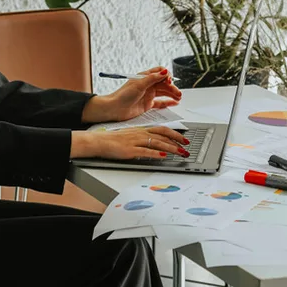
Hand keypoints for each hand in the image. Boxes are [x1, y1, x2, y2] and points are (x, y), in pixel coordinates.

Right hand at [71, 125, 189, 161]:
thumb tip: (154, 146)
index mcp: (141, 130)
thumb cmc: (112, 140)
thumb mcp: (130, 136)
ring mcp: (135, 142)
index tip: (183, 138)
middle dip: (177, 141)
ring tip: (181, 153)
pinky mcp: (130, 150)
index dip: (174, 133)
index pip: (161, 130)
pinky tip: (163, 156)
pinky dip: (156, 154)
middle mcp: (140, 134)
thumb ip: (142, 140)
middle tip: (187, 146)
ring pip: (157, 143)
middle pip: (162, 136)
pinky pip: (145, 152)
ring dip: (171, 148)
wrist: (99, 141)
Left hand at [81, 67, 180, 124]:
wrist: (115, 109)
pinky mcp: (148, 104)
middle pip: (163, 83)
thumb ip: (152, 78)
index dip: (166, 75)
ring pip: (163, 92)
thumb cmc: (123, 95)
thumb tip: (164, 72)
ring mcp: (148, 94)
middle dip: (171, 87)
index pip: (159, 72)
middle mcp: (147, 85)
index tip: (169, 81)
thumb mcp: (139, 84)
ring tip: (179, 97)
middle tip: (178, 93)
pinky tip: (174, 102)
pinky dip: (168, 102)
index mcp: (144, 77)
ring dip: (172, 94)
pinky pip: (160, 102)